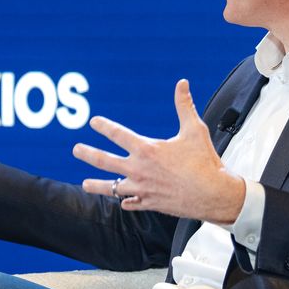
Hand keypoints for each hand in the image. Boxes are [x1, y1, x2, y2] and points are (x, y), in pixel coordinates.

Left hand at [73, 79, 245, 222]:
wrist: (213, 194)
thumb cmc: (205, 162)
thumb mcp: (194, 130)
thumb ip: (184, 106)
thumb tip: (182, 84)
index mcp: (147, 149)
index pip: (118, 134)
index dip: (104, 127)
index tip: (94, 122)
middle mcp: (139, 170)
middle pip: (104, 161)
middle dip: (87, 154)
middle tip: (75, 149)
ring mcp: (142, 189)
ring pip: (111, 188)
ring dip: (96, 186)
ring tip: (84, 184)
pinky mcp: (149, 203)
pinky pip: (131, 204)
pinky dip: (126, 202)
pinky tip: (123, 202)